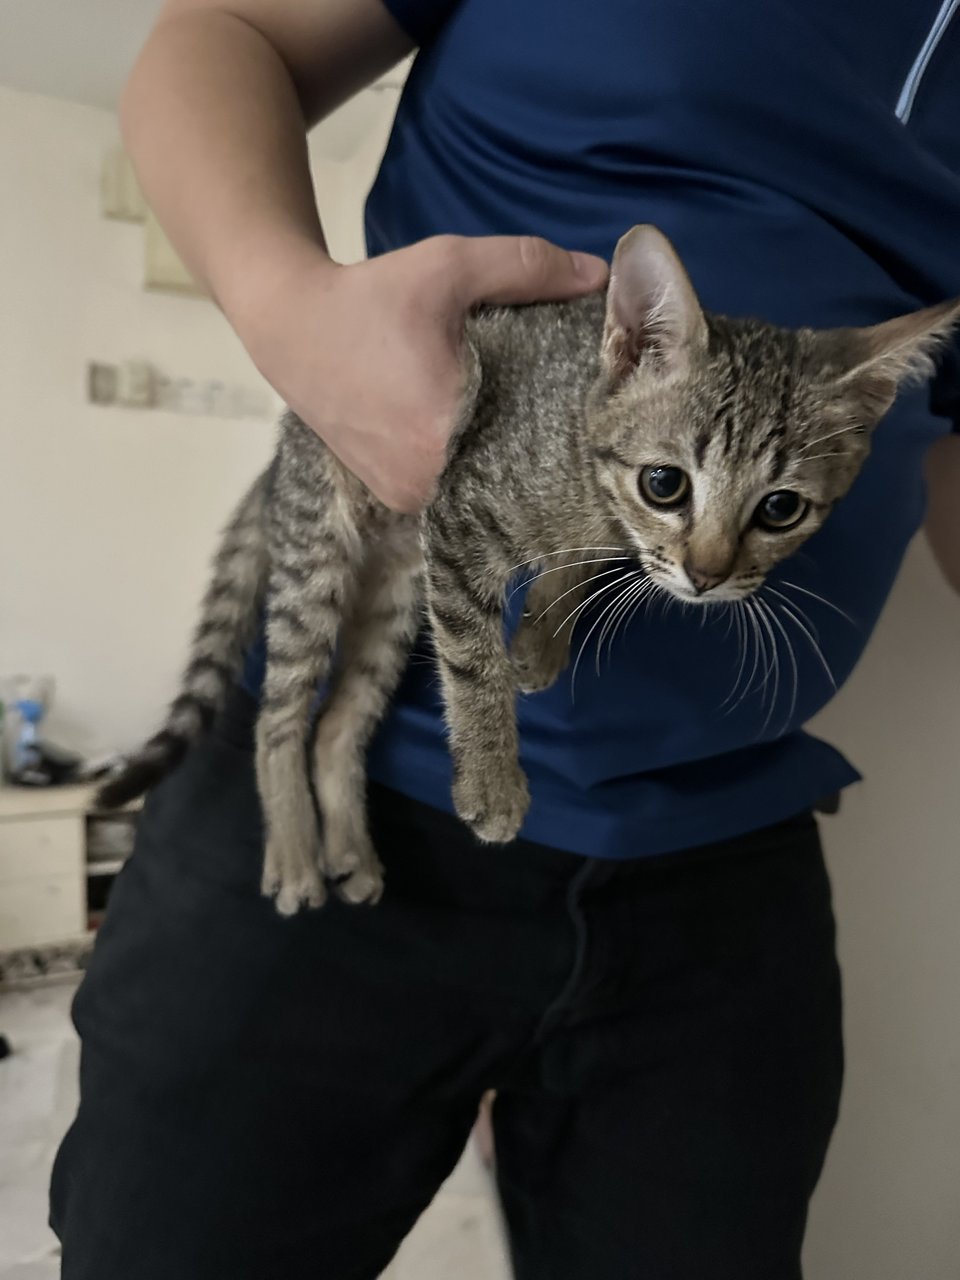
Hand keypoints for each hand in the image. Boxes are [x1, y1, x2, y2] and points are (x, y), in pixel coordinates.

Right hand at [232, 234, 607, 511]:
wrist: (290, 327)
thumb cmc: (370, 296)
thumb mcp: (449, 267)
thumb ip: (525, 267)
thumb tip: (597, 275)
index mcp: (443, 431)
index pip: (534, 442)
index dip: (562, 421)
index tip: (580, 400)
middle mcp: (425, 479)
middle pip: (510, 468)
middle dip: (533, 438)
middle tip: (553, 406)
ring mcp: (408, 497)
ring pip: (482, 483)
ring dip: (499, 454)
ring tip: (515, 417)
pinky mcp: (396, 499)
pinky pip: (452, 488)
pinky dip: (468, 463)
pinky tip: (478, 431)